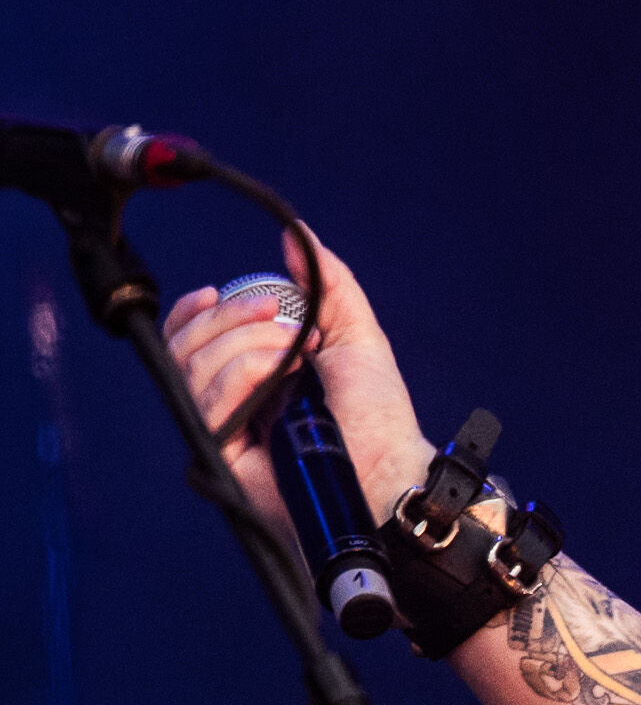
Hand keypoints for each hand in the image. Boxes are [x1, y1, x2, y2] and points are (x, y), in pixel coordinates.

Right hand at [162, 227, 436, 538]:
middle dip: (230, 318)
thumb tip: (297, 235)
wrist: (392, 468)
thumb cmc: (380, 415)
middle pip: (184, 345)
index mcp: (252, 373)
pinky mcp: (223, 457)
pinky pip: (205, 403)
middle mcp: (232, 399)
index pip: (190, 337)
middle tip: (281, 316)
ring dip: (245, 345)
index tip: (214, 292)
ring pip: (191, 367)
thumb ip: (327, 283)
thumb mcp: (357, 334)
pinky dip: (241, 377)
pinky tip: (281, 377)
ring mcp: (225, 428)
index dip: (194, 312)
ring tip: (295, 354)